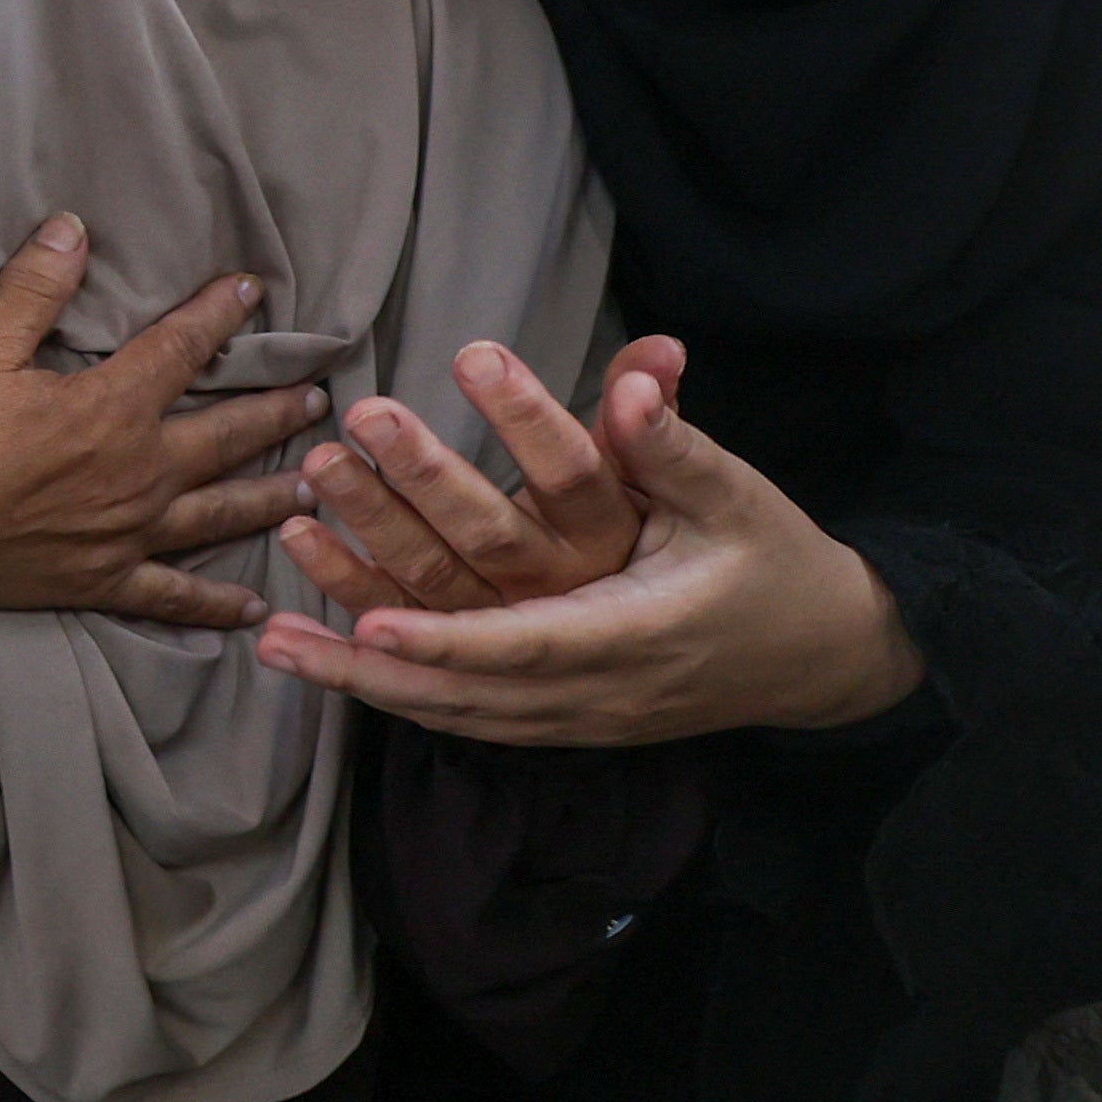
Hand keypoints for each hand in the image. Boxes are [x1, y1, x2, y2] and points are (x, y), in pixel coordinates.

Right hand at [0, 219, 325, 626]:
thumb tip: (74, 228)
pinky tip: (252, 609)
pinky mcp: (106, 580)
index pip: (182, 349)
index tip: (252, 291)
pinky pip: (174, 595)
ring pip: (220, 512)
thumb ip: (35, 287)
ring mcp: (130, 532)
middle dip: (276, 413)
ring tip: (312, 487)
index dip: (218, 315)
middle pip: (227, 435)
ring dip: (270, 496)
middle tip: (318, 401)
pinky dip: (215, 604)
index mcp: (113, 407)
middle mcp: (140, 471)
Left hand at [253, 384, 927, 746]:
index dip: (442, 638)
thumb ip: (672, 444)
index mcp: (638, 633)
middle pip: (466, 691)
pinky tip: (339, 673)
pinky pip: (474, 721)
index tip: (365, 618)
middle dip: (367, 662)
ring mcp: (584, 720)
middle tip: (275, 635)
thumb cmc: (777, 561)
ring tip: (275, 649)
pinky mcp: (573, 726)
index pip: (523, 642)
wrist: (826, 653)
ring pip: (457, 716)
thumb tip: (638, 375)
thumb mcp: (735, 497)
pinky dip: (403, 698)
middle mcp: (601, 691)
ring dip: (364, 685)